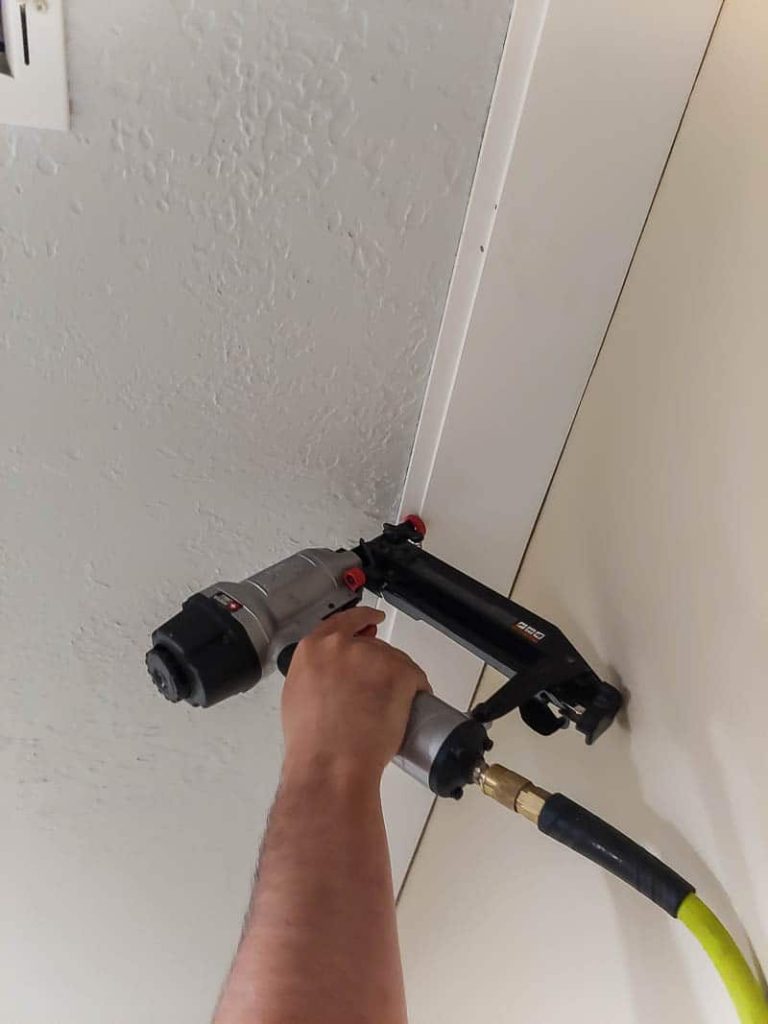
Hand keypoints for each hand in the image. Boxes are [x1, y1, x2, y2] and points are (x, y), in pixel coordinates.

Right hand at [281, 607, 429, 783]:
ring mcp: (373, 657)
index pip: (342, 622)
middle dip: (377, 667)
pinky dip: (416, 693)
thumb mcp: (299, 695)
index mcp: (314, 648)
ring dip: (396, 682)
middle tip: (377, 695)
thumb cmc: (310, 741)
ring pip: (395, 662)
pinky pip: (416, 679)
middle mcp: (343, 645)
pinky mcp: (399, 672)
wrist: (331, 764)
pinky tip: (407, 710)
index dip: (361, 620)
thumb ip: (316, 673)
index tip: (373, 620)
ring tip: (386, 713)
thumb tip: (333, 677)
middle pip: (371, 647)